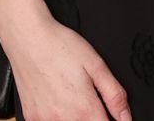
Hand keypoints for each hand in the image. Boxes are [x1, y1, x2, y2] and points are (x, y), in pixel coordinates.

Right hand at [0, 6, 130, 120]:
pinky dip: (59, 117)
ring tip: (76, 97)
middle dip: (96, 118)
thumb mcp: (98, 67)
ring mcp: (43, 120)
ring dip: (78, 118)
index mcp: (83, 109)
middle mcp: (62, 119)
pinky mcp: (30, 117)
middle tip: (93, 100)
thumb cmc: (61, 48)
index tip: (112, 114)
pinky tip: (60, 101)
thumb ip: (115, 96)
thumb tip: (125, 117)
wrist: (29, 39)